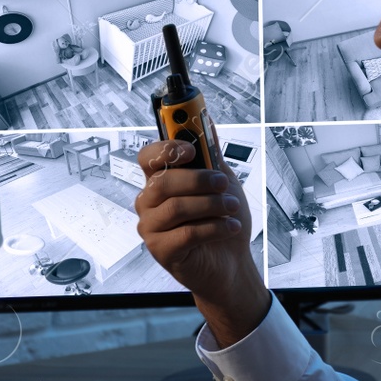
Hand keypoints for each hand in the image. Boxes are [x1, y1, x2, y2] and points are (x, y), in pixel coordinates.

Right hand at [134, 140, 269, 345]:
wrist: (231, 263)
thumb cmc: (222, 220)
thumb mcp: (222, 181)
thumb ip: (210, 153)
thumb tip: (205, 118)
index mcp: (160, 181)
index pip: (148, 157)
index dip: (165, 148)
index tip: (191, 149)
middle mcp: (149, 203)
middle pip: (162, 182)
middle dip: (198, 180)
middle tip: (223, 184)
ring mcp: (152, 228)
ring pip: (175, 208)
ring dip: (211, 205)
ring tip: (232, 208)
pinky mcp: (161, 251)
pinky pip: (185, 234)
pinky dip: (214, 228)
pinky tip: (231, 227)